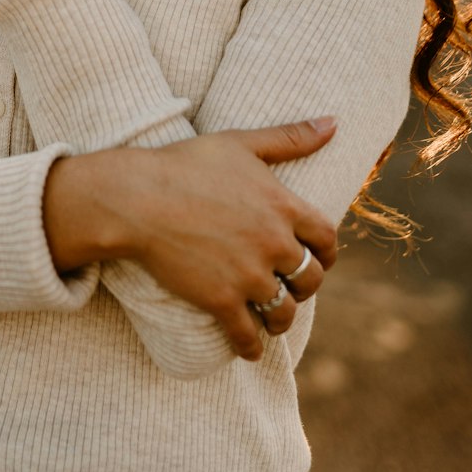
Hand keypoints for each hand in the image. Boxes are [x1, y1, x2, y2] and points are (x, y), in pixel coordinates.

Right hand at [44, 118, 337, 361]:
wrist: (138, 197)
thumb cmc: (186, 164)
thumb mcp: (240, 143)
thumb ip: (290, 137)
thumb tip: (334, 122)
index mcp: (282, 206)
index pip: (326, 239)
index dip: (327, 253)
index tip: (320, 259)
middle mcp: (273, 243)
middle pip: (310, 278)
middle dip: (305, 286)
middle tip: (292, 287)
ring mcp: (248, 275)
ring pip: (283, 311)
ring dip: (281, 318)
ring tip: (272, 318)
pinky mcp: (220, 300)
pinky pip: (247, 335)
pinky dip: (252, 346)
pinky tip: (250, 348)